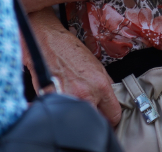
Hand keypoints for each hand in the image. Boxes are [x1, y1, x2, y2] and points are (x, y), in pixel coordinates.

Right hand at [27, 10, 121, 125]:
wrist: (48, 41)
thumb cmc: (70, 49)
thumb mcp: (96, 64)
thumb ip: (106, 85)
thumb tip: (110, 101)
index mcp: (100, 85)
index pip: (114, 115)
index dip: (111, 117)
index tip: (106, 116)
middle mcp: (85, 95)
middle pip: (97, 120)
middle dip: (95, 116)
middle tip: (90, 108)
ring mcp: (68, 99)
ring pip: (79, 119)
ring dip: (78, 114)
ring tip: (75, 102)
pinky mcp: (51, 100)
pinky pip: (61, 113)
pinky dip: (62, 110)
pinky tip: (61, 100)